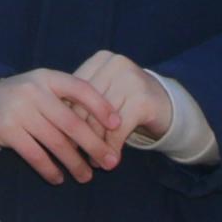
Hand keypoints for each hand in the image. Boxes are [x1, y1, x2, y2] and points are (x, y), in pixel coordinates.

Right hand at [0, 67, 129, 183]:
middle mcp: (34, 91)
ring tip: (86, 177)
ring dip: (74, 163)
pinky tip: (58, 178)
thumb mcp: (41, 90)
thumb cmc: (21, 100)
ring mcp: (19, 110)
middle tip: (110, 162)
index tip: (118, 124)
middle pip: (71, 122)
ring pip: (56, 142)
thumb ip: (65, 102)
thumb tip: (102, 129)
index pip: (80, 88)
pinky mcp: (6, 130)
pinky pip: (35, 155)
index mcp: (47, 78)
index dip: (101, 106)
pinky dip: (50, 169)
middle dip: (94, 144)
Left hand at [72, 50, 216, 162]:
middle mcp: (116, 64)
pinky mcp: (143, 99)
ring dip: (95, 144)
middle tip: (73, 155)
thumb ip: (81, 102)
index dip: (65, 115)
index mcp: (101, 59)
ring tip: (92, 161)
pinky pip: (118, 129)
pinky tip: (111, 159)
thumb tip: (53, 126)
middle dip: (78, 133)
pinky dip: (112, 147)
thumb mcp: (104, 94)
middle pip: (85, 104)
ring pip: (100, 119)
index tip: (58, 137)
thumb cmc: (127, 102)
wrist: (168, 106)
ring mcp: (131, 79)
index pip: (73, 89)